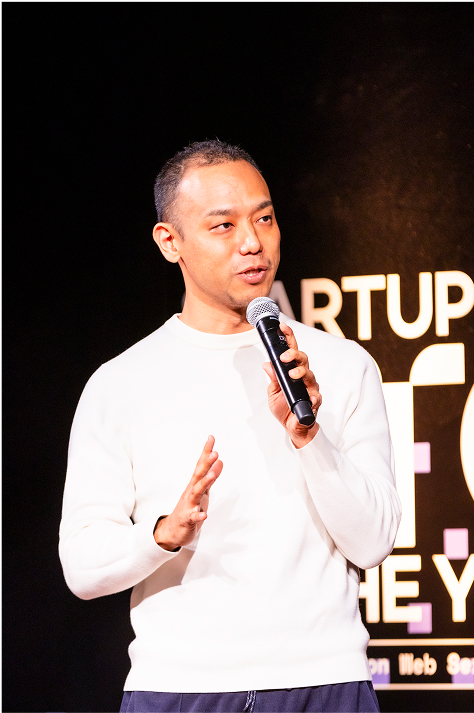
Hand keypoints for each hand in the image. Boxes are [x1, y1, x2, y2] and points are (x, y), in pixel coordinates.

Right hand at [154, 436, 222, 550]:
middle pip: (198, 475)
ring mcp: (188, 505)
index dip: (206, 452)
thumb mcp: (203, 491)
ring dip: (204, 484)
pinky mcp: (187, 519)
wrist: (173, 530)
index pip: (201, 465)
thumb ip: (211, 476)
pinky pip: (193, 517)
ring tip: (211, 475)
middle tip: (215, 453)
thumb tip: (220, 460)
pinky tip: (204, 515)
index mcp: (195, 484)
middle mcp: (190, 491)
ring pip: (196, 493)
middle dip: (206, 464)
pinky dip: (198, 516)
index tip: (211, 438)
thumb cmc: (189, 508)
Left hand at [262, 322, 321, 448]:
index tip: (282, 327)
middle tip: (284, 357)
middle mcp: (303, 376)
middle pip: (303, 359)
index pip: (292, 351)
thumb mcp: (273, 392)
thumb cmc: (284, 408)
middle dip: (294, 354)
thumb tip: (267, 364)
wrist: (293, 427)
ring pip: (310, 374)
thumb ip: (273, 378)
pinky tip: (310, 396)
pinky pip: (316, 396)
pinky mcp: (315, 401)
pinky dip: (313, 396)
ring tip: (293, 375)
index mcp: (292, 371)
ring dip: (301, 372)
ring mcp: (311, 387)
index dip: (289, 338)